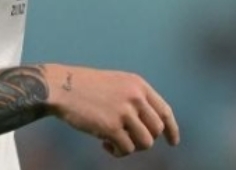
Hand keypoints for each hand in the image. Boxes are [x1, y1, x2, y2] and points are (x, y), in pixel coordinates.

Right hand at [43, 64, 179, 156]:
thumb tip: (152, 128)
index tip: (173, 142)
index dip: (172, 129)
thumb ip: (134, 99)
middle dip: (144, 139)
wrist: (62, 86)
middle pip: (157, 130)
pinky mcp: (112, 126)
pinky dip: (117, 152)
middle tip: (127, 139)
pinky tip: (104, 144)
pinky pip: (127, 149)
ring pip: (145, 142)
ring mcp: (124, 111)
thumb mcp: (116, 85)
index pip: (164, 110)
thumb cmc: (86, 87)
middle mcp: (135, 96)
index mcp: (137, 84)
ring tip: (114, 142)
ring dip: (131, 147)